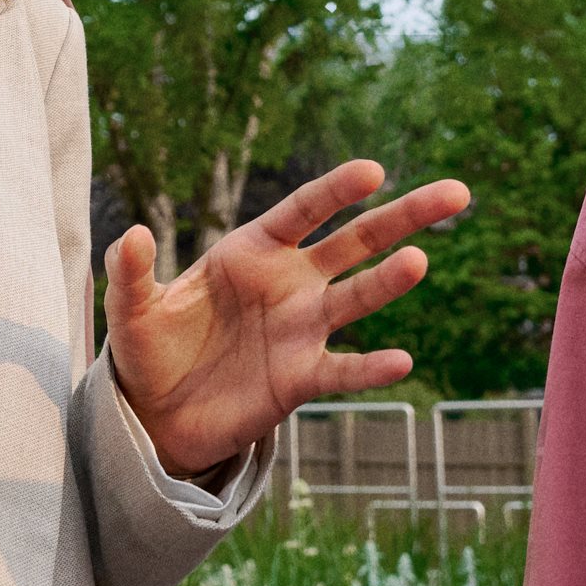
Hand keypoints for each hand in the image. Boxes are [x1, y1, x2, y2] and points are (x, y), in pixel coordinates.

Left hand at [106, 161, 470, 479]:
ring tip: (419, 263)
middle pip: (356, 242)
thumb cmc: (149, 349)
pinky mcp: (301, 378)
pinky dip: (370, 368)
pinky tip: (401, 361)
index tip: (372, 171)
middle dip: (403, 216)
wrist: (157, 415)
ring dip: (388, 282)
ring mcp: (301, 330)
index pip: (303, 210)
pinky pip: (343, 370)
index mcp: (253, 251)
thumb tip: (128, 234)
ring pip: (357, 298)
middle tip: (456, 193)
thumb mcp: (132, 310)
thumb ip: (130, 272)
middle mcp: (290, 283)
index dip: (336, 190)